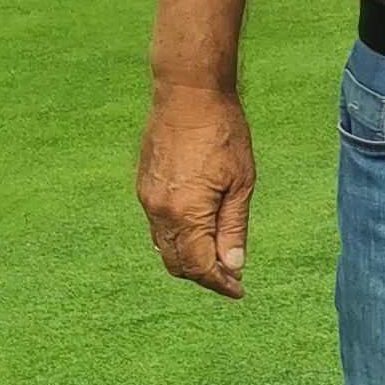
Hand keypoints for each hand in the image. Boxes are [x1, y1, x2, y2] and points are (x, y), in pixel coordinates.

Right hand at [138, 78, 256, 295]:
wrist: (188, 93)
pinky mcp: (144, 185)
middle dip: (203, 275)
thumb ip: (233, 227)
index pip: (199, 267)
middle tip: (230, 276)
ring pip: (163, 246)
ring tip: (217, 256)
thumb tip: (233, 265)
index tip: (238, 290)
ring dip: (188, 257)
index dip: (220, 283)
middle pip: (176, 263)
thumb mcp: (241, 183)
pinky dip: (176, 237)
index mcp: (185, 213)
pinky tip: (198, 230)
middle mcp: (159, 211)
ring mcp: (147, 198)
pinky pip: (156, 225)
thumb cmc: (223, 132)